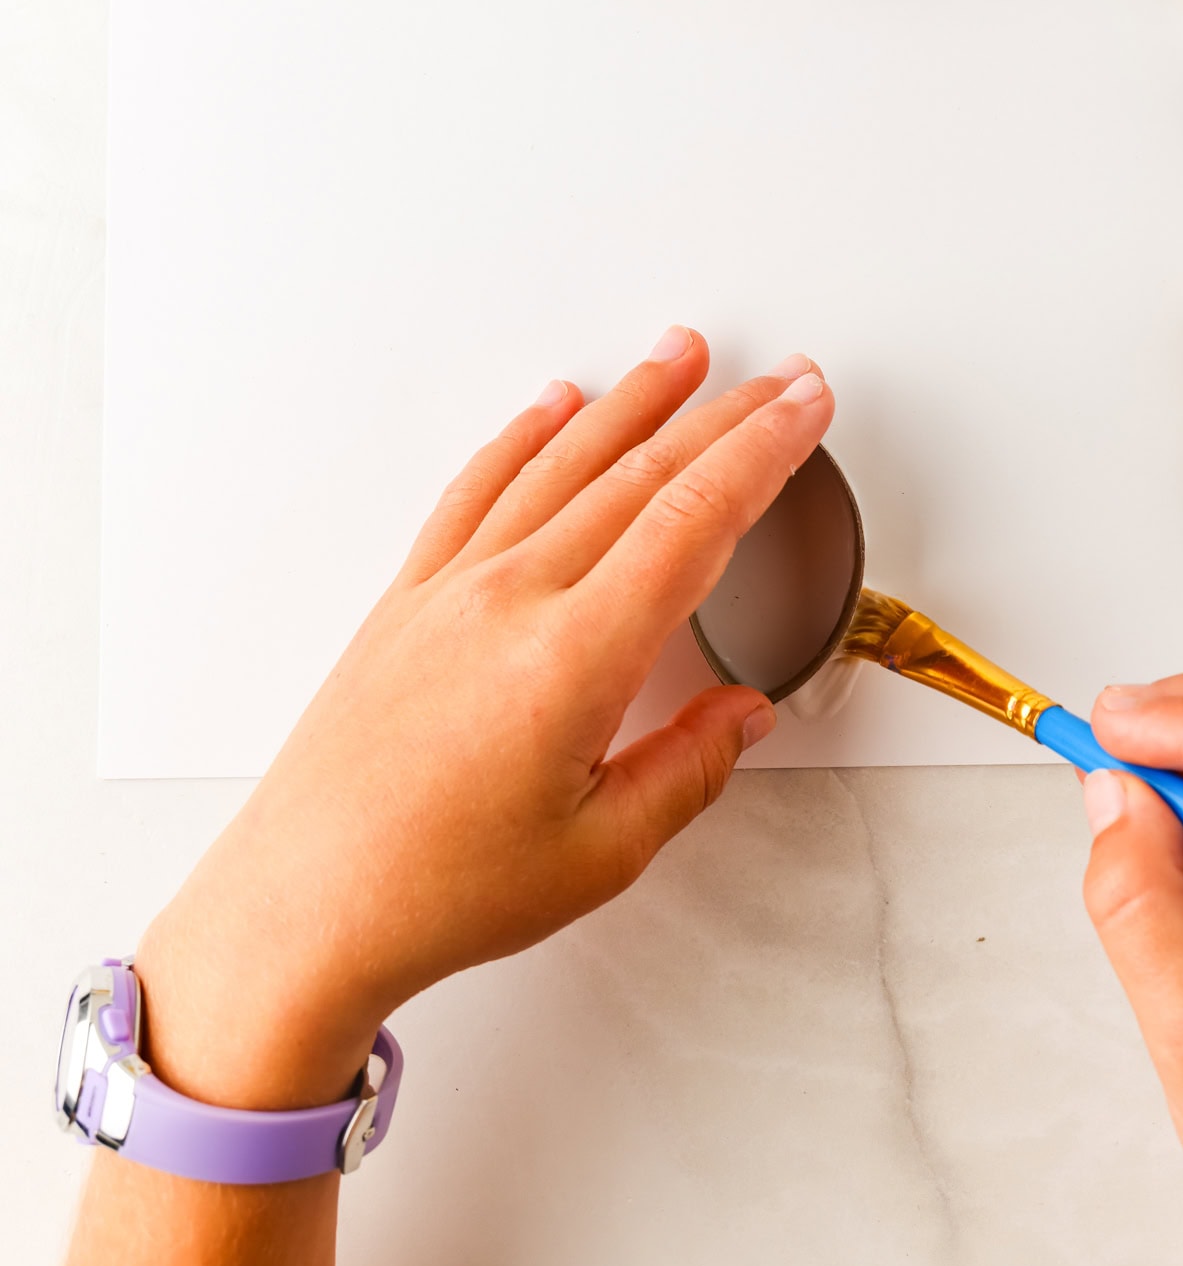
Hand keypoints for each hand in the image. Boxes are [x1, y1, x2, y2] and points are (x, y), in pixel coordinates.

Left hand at [132, 329, 831, 1114]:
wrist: (297, 909)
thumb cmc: (428, 891)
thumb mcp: (599, 854)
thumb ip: (687, 771)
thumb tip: (741, 717)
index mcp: (573, 658)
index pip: (693, 519)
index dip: (761, 453)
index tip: (803, 409)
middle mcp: (510, 600)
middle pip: (638, 474)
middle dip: (723, 415)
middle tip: (780, 378)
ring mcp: (451, 589)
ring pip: (559, 463)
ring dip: (631, 401)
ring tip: (678, 356)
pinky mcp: (407, 600)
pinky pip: (476, 490)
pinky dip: (522, 437)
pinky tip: (551, 409)